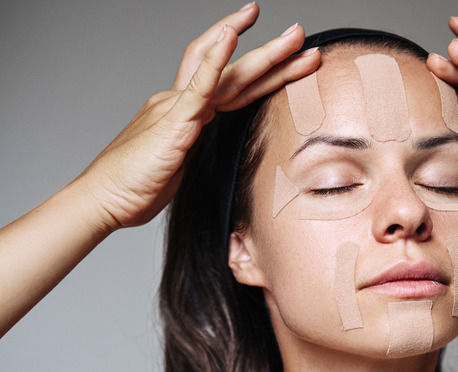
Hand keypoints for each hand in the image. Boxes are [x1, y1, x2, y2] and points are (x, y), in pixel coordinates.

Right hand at [78, 4, 319, 230]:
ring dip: (265, 53)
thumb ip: (202, 152)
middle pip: (236, 71)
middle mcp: (185, 103)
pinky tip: (231, 35)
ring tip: (295, 34)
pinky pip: (199, 84)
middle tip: (300, 34)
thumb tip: (220, 155)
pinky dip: (216, 59)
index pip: (230, 82)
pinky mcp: (174, 120)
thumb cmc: (138, 187)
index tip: (284, 55)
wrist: (104, 199)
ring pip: (229, 73)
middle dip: (272, 52)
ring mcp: (179, 107)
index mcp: (188, 114)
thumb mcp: (184, 168)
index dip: (258, 67)